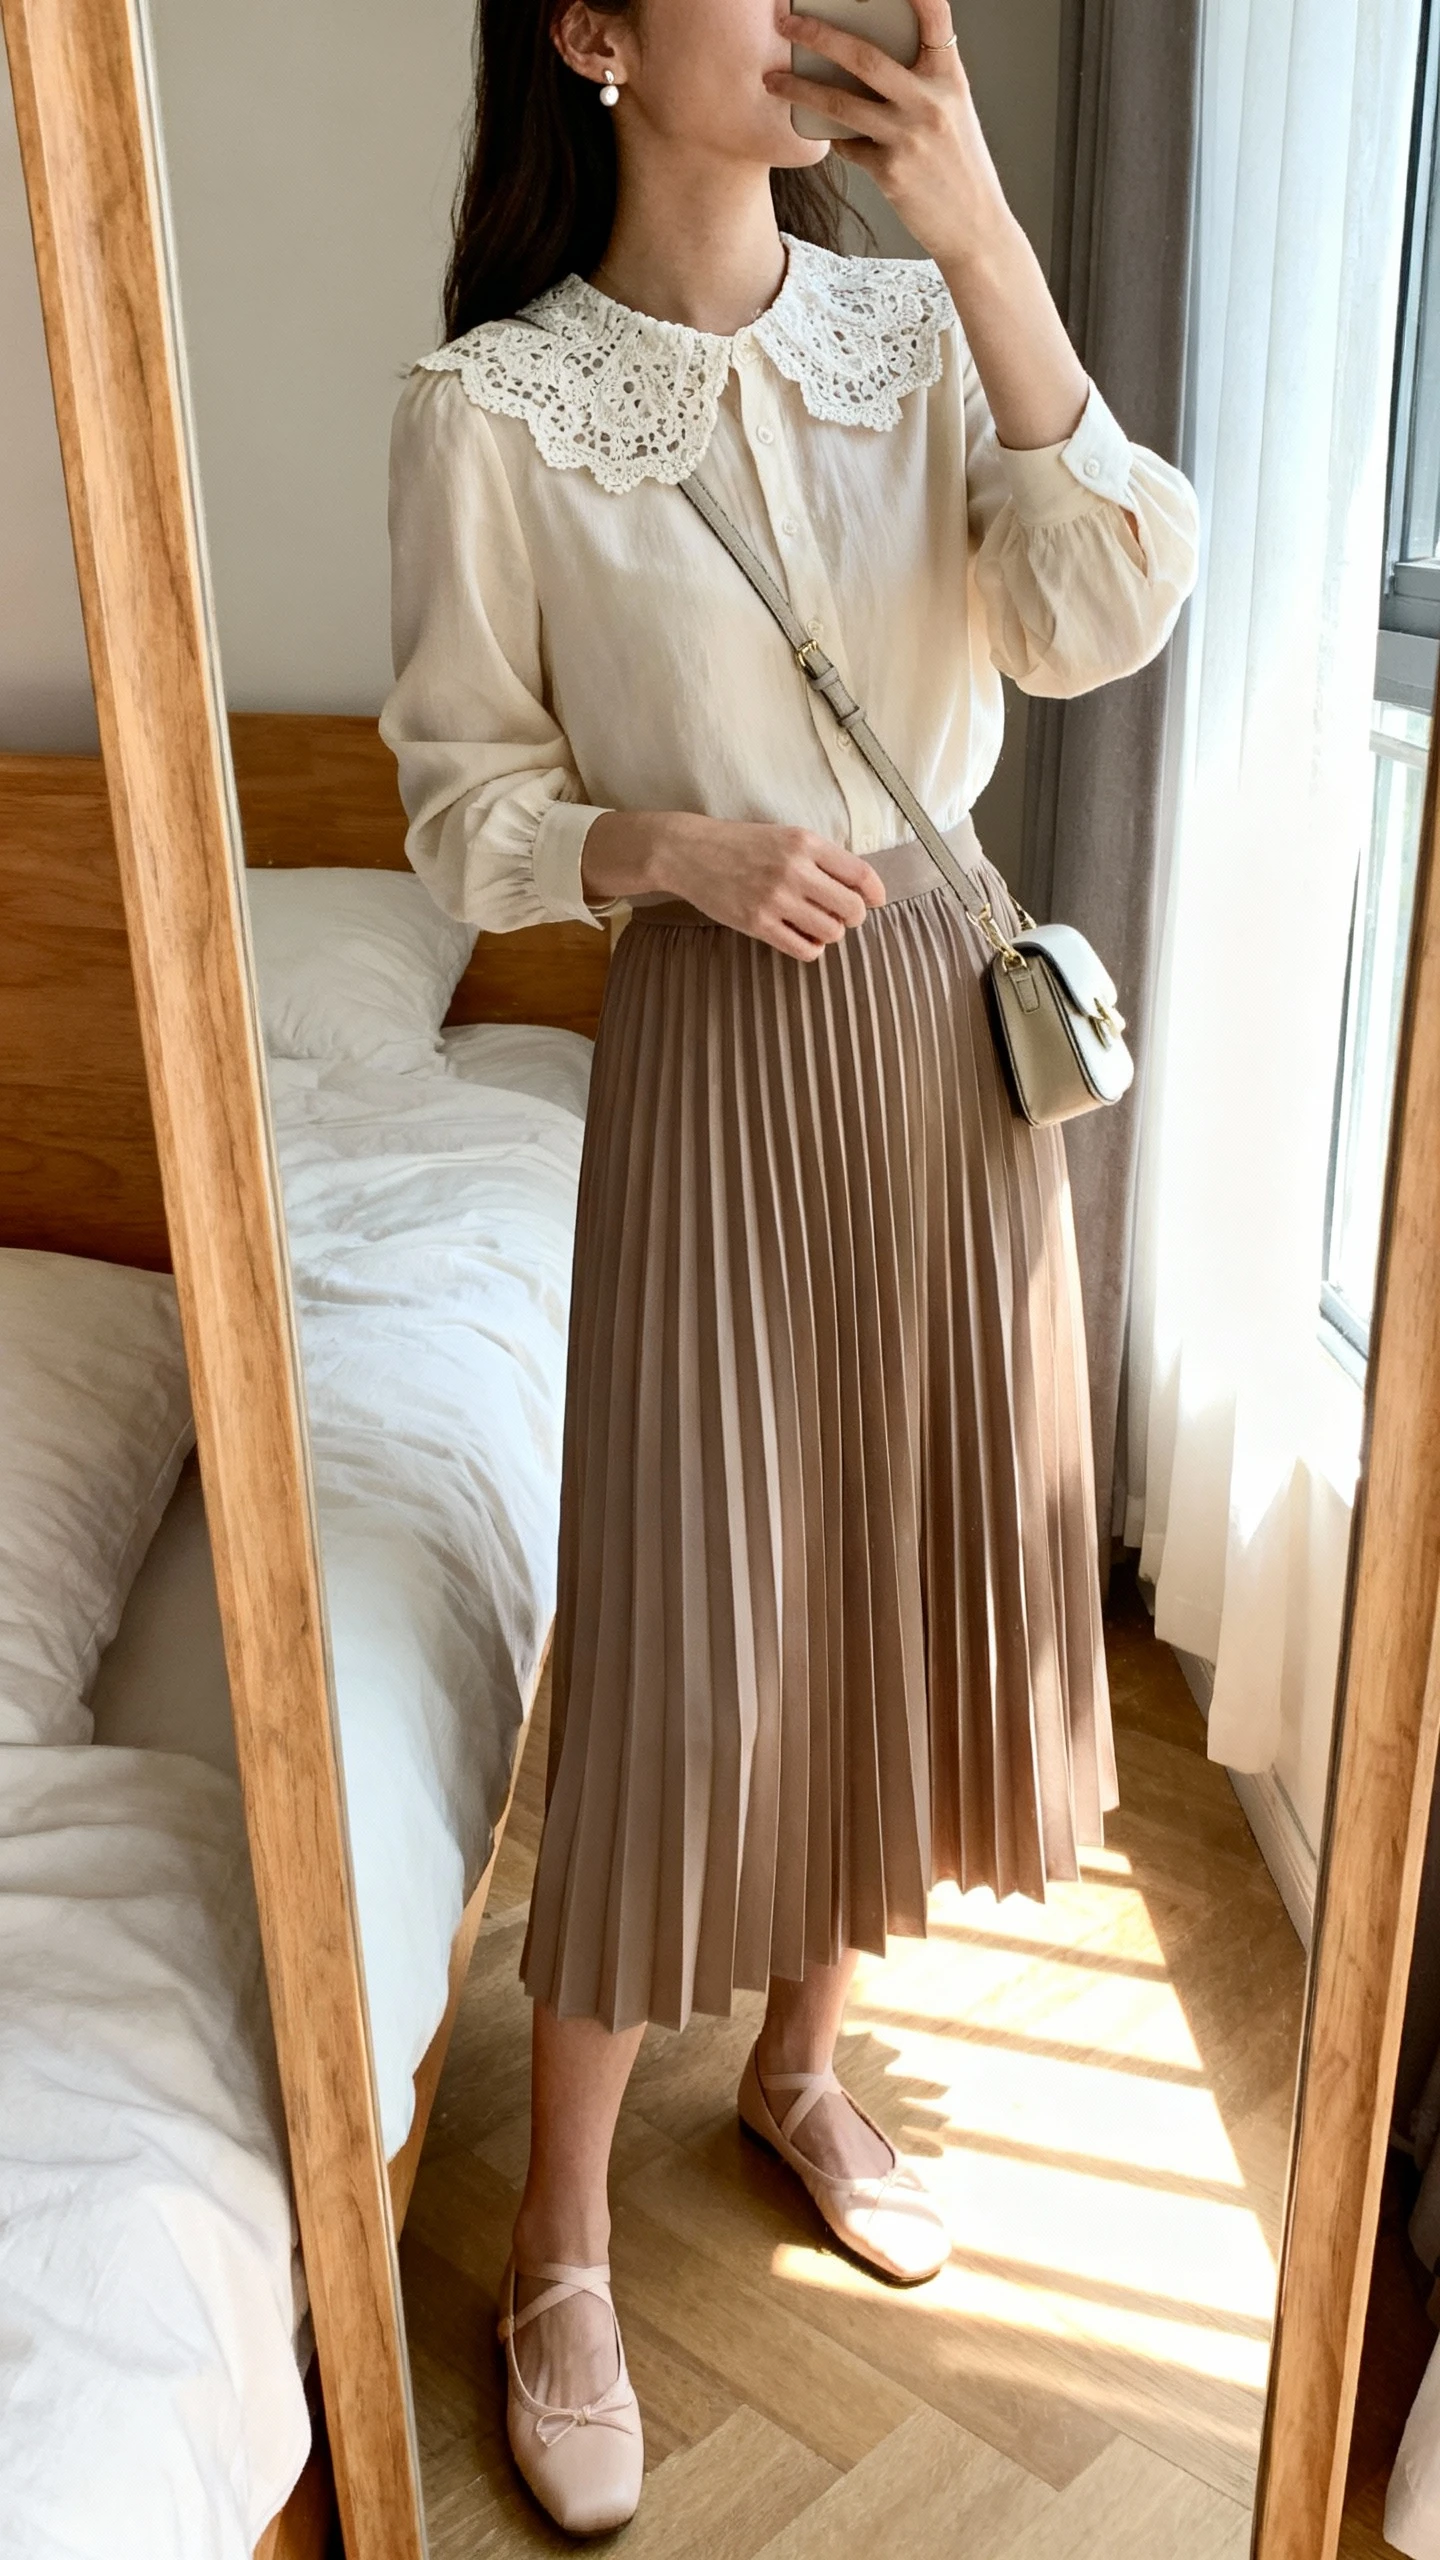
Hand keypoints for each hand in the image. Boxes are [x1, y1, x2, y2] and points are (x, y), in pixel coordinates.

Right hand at [581, 810, 886, 959]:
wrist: (691, 852)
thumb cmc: (742, 843)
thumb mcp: (784, 835)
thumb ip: (819, 856)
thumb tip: (859, 886)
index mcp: (805, 843)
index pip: (859, 873)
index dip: (876, 891)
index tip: (877, 900)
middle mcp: (794, 870)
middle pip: (851, 908)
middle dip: (854, 916)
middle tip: (842, 914)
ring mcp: (775, 899)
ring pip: (831, 932)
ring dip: (831, 932)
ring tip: (818, 924)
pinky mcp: (758, 924)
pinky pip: (804, 949)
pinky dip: (812, 948)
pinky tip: (803, 938)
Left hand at [766, 4, 1010, 269]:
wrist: (976, 227)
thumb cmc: (960, 165)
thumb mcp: (953, 112)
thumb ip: (921, 83)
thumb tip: (865, 61)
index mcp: (950, 79)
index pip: (936, 18)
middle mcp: (931, 102)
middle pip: (865, 57)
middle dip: (819, 35)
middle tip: (787, 24)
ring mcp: (909, 137)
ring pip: (841, 103)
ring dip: (799, 90)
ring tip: (772, 80)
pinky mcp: (890, 171)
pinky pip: (847, 145)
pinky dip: (834, 138)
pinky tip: (825, 136)